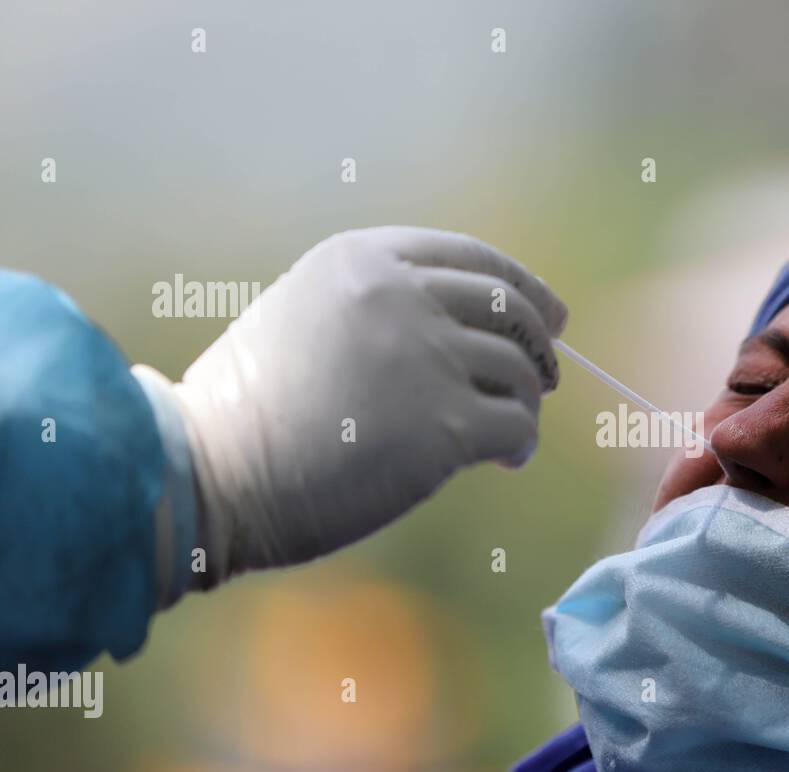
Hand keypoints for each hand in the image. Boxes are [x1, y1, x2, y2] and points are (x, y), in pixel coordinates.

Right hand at [135, 226, 566, 589]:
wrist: (213, 472)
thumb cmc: (249, 409)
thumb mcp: (307, 314)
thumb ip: (380, 305)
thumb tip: (468, 331)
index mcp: (364, 258)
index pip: (475, 259)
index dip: (524, 287)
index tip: (551, 315)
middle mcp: (402, 295)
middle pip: (509, 308)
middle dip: (539, 344)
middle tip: (546, 377)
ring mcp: (426, 357)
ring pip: (520, 371)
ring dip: (527, 403)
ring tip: (511, 434)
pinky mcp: (443, 424)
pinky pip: (517, 425)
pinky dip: (522, 443)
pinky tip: (508, 459)